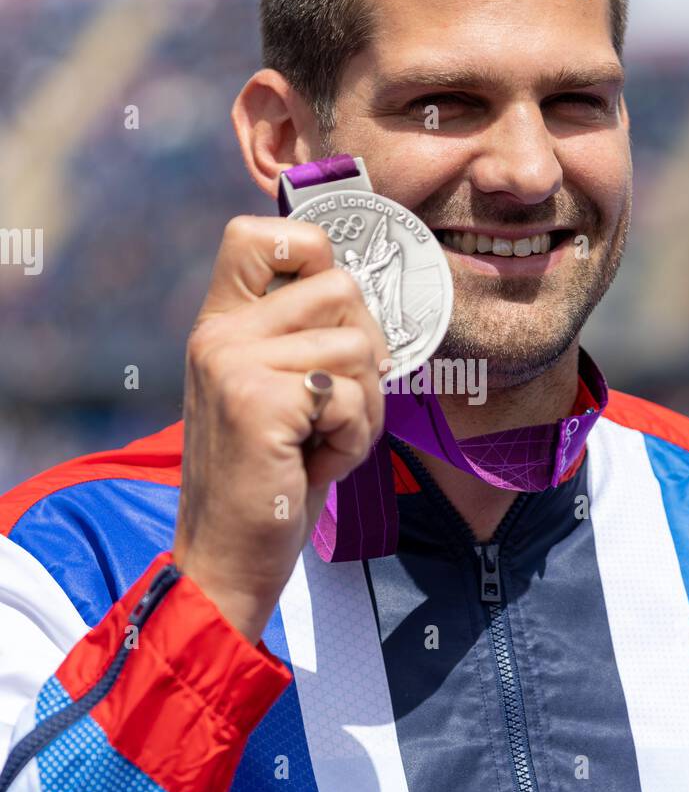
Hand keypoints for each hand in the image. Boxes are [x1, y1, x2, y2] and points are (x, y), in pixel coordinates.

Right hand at [173, 215, 387, 642]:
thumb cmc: (269, 478)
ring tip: (322, 443)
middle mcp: (218, 333)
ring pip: (358, 344)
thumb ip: (301, 338)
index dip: (313, 254)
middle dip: (365, 352)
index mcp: (219, 323)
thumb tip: (367, 291)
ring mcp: (233, 363)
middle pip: (342, 286)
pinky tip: (318, 465)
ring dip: (364, 406)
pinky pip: (352, 393)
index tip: (327, 315)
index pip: (261, 233)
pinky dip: (354, 438)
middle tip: (333, 409)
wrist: (228, 559)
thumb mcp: (276, 393)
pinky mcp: (258, 402)